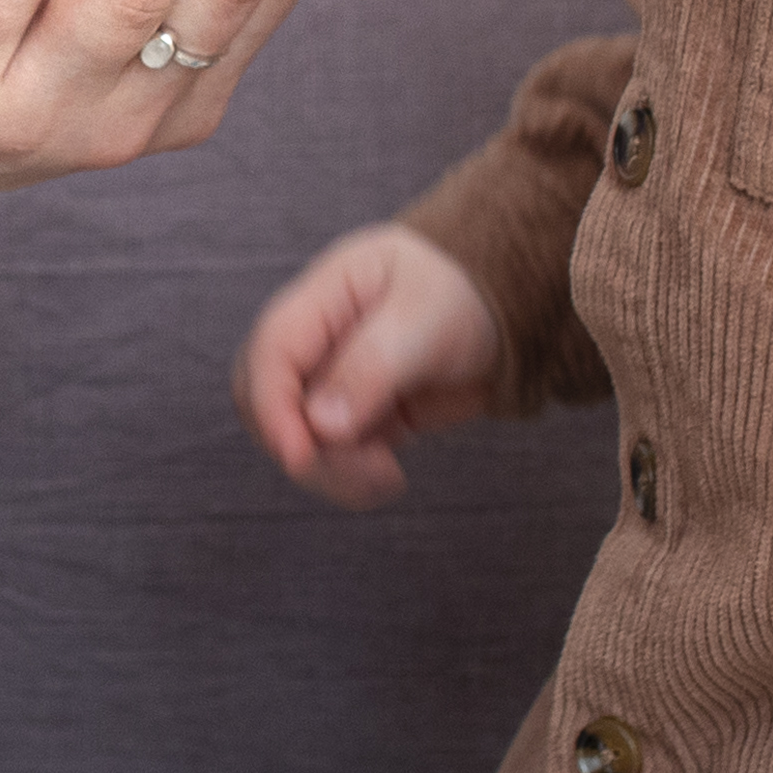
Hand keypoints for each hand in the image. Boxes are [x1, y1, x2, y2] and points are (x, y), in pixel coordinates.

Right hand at [235, 224, 507, 508]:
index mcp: (322, 297)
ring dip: (332, 472)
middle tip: (366, 466)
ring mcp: (330, 382)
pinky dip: (350, 481)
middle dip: (304, 448)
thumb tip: (321, 425)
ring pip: (295, 440)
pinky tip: (388, 479)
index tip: (301, 455)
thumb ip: (372, 366)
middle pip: (265, 403)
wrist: (507, 313)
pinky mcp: (353, 418)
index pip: (270, 353)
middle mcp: (314, 342)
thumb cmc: (465, 292)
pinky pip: (329, 459)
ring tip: (387, 474)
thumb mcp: (425, 319)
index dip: (273, 407)